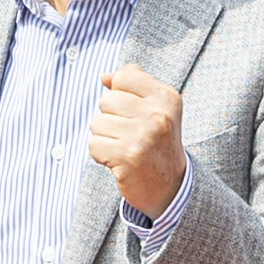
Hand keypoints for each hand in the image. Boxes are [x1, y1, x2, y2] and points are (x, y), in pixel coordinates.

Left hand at [89, 61, 187, 221]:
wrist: (170, 187)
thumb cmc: (157, 143)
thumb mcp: (155, 108)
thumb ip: (133, 86)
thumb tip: (104, 77)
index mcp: (166, 98)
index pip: (123, 77)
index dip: (120, 95)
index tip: (134, 113)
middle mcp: (157, 115)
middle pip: (106, 101)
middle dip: (110, 119)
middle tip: (130, 136)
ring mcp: (143, 136)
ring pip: (96, 123)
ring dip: (104, 138)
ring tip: (124, 148)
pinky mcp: (127, 157)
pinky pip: (94, 145)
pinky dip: (101, 155)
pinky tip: (118, 161)